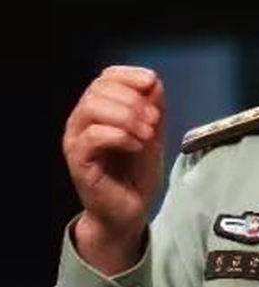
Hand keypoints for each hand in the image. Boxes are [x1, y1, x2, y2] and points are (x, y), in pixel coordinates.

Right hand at [63, 66, 164, 270]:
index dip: (129, 75)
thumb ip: (152, 108)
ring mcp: (76, 140)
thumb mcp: (153, 135)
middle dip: (133, 100)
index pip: (106, 76)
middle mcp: (82, 121)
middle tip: (154, 121)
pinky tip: (135, 146)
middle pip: (99, 89)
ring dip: (127, 116)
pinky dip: (119, 136)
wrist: (129, 212)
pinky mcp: (77, 160)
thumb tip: (153, 82)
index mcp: (98, 110)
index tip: (152, 84)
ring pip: (93, 108)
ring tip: (146, 134)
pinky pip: (92, 136)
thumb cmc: (136, 175)